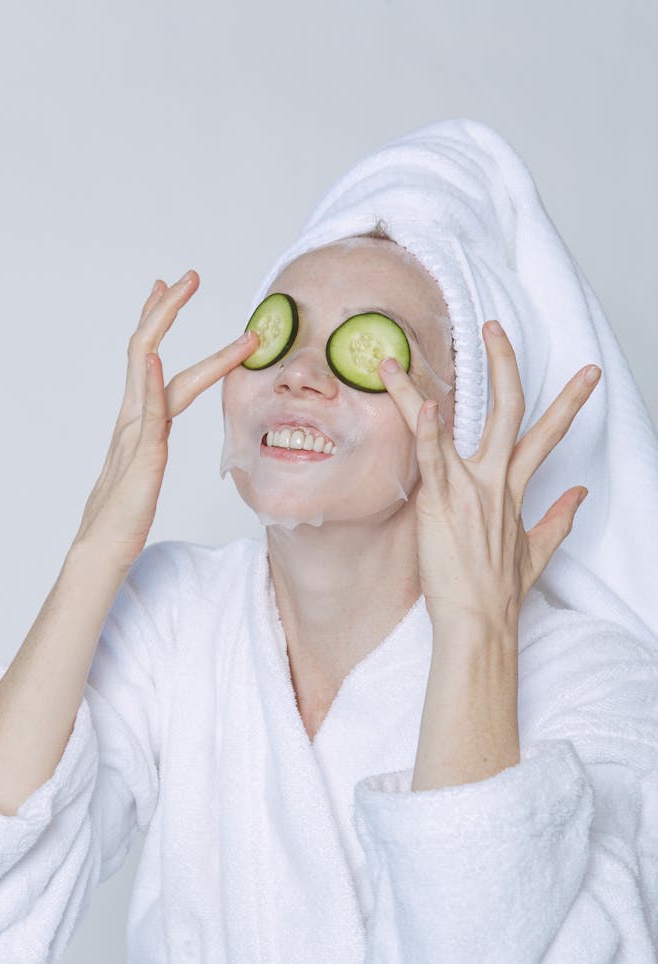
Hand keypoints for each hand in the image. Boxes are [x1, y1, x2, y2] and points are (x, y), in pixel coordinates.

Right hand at [71, 270, 257, 573]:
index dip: (158, 321)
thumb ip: (151, 440)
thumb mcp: (144, 466)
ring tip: (181, 291)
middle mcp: (132, 419)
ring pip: (150, 370)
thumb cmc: (124, 515)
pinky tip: (155, 360)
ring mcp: (135, 436)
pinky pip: (147, 416)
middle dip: (167, 310)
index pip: (148, 359)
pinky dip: (150, 385)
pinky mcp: (142, 460)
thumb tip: (160, 424)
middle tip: (190, 275)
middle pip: (146, 351)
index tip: (170, 287)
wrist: (102, 550)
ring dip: (166, 327)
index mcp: (136, 420)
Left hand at [378, 321, 601, 633]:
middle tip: (494, 326)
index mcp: (514, 489)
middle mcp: (494, 480)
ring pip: (449, 423)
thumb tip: (581, 493)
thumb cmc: (499, 593)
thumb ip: (559, 519)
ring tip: (391, 359)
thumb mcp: (537, 552)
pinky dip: (425, 430)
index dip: (569, 401)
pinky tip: (418, 404)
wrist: (481, 623)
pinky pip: (432, 458)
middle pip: (509, 408)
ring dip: (414, 389)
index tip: (586, 373)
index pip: (546, 433)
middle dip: (504, 363)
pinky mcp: (441, 503)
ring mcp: (468, 489)